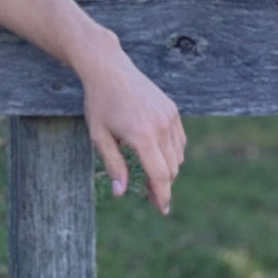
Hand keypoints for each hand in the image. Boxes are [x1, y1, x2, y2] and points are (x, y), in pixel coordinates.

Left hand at [80, 47, 184, 214]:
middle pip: (171, 169)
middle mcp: (161, 126)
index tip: (162, 210)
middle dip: (162, 185)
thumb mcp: (99, 136)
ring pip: (177, 156)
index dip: (162, 196)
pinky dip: (172, 152)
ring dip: (167, 169)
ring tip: (148, 173)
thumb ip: (113, 164)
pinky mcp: (172, 109)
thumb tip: (120, 193)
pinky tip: (155, 153)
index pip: (160, 175)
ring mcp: (170, 117)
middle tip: (146, 193)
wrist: (108, 68)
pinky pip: (179, 140)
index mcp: (142, 136)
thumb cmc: (99, 103)